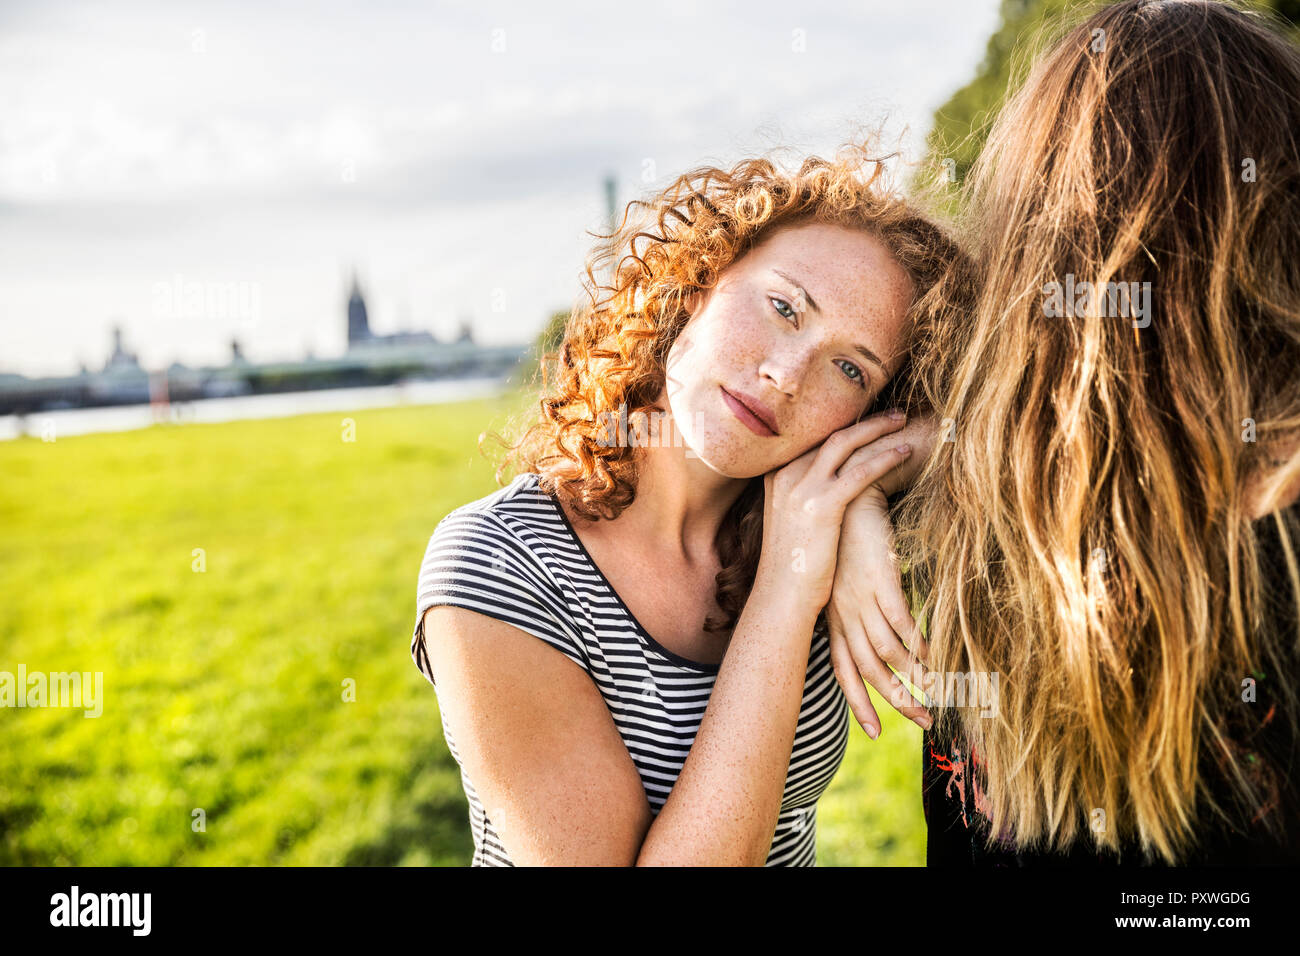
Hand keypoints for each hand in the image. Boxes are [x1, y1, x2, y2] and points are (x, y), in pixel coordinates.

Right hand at [757, 412, 913, 614]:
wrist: (782, 596)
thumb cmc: (793, 564)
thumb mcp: (790, 520)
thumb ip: (802, 495)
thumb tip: (830, 485)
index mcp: (776, 475)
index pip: (814, 438)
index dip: (845, 424)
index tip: (869, 417)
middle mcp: (786, 475)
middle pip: (831, 434)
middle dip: (865, 421)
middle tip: (894, 414)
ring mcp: (801, 488)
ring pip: (846, 444)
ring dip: (878, 430)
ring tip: (902, 422)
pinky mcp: (822, 505)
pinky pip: (860, 472)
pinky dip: (885, 458)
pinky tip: (904, 453)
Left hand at [827, 486, 931, 738]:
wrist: (852, 495)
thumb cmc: (854, 540)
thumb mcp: (851, 581)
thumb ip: (863, 612)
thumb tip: (887, 643)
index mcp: (833, 616)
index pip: (842, 669)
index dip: (857, 702)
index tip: (871, 733)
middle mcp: (843, 613)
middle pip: (868, 670)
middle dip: (896, 700)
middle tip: (922, 722)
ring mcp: (860, 598)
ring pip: (887, 651)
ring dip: (914, 676)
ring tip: (938, 692)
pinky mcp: (880, 580)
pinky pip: (901, 622)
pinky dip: (918, 644)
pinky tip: (934, 656)